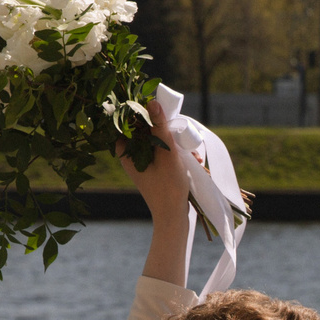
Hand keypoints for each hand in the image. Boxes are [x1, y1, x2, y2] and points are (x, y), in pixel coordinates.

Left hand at [113, 98, 195, 224]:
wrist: (173, 217)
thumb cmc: (168, 186)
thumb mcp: (166, 153)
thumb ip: (159, 127)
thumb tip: (152, 101)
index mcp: (127, 154)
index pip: (127, 125)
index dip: (141, 116)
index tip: (158, 115)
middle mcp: (132, 158)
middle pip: (143, 132)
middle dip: (163, 130)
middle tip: (178, 133)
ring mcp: (144, 165)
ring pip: (156, 143)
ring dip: (174, 143)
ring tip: (190, 152)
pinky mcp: (155, 171)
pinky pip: (163, 155)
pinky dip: (176, 155)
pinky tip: (192, 160)